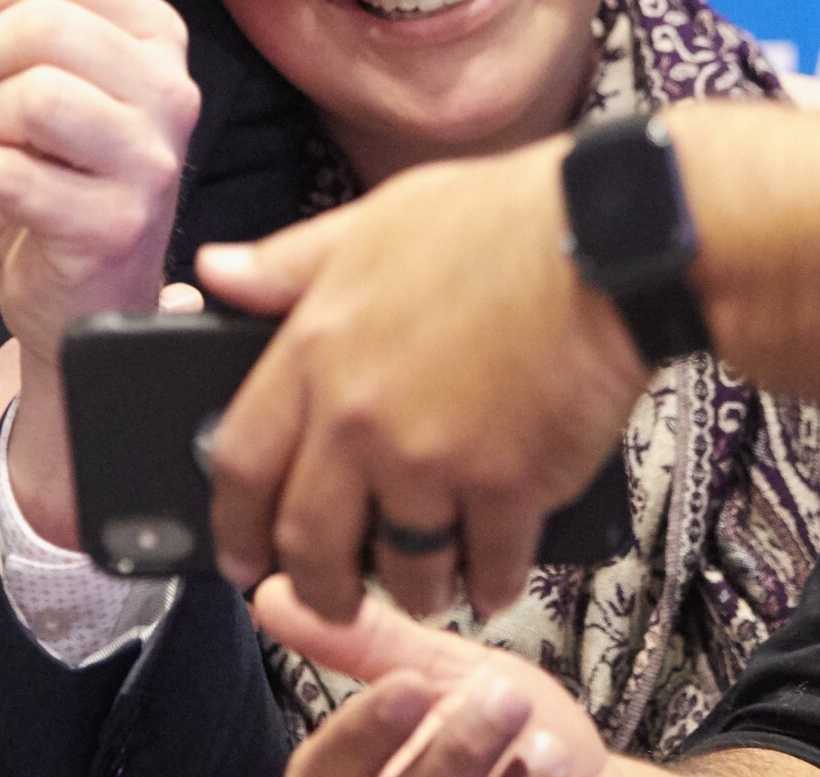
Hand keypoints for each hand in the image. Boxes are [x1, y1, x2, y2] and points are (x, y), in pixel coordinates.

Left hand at [197, 140, 649, 620]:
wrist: (605, 241)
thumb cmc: (493, 222)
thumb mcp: (371, 224)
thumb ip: (288, 264)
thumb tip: (214, 271)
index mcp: (314, 350)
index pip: (243, 459)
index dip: (234, 521)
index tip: (242, 552)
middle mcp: (359, 418)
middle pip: (312, 540)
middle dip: (321, 585)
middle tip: (334, 597)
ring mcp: (432, 460)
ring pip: (403, 567)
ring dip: (415, 588)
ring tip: (429, 584)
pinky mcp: (507, 488)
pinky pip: (487, 566)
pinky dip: (490, 582)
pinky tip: (494, 577)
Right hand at [259, 577, 607, 776]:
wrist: (580, 768)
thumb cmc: (500, 718)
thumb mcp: (433, 672)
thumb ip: (360, 643)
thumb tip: (271, 591)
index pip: (318, 772)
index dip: (358, 734)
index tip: (409, 683)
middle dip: (443, 755)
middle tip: (497, 694)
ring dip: (481, 765)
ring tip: (525, 710)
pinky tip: (549, 756)